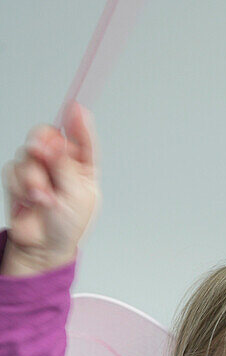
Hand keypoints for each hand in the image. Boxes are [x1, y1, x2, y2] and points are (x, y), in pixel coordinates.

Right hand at [1, 101, 100, 270]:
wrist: (43, 246)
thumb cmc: (67, 227)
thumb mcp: (76, 196)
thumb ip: (65, 167)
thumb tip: (57, 143)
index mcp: (82, 167)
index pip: (82, 139)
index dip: (78, 123)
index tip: (76, 109)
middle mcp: (60, 164)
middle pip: (48, 136)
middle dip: (44, 145)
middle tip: (44, 156)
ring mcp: (39, 169)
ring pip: (28, 153)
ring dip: (34, 177)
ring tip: (44, 199)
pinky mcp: (20, 178)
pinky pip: (14, 169)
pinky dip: (22, 186)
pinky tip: (32, 201)